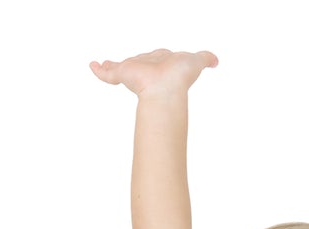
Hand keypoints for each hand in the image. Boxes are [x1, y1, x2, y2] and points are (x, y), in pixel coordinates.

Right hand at [89, 48, 217, 97]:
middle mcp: (146, 67)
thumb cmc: (180, 77)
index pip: (155, 59)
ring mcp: (133, 72)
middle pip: (135, 63)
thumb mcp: (195, 61)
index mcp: (160, 63)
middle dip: (130, 64)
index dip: (153, 58)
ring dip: (111, 66)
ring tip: (102, 64)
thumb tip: (216, 61)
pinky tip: (92, 66)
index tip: (152, 58)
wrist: (165, 89)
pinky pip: (108, 74)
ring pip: (119, 68)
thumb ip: (205, 58)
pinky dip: (99, 71)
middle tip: (122, 64)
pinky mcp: (122, 74)